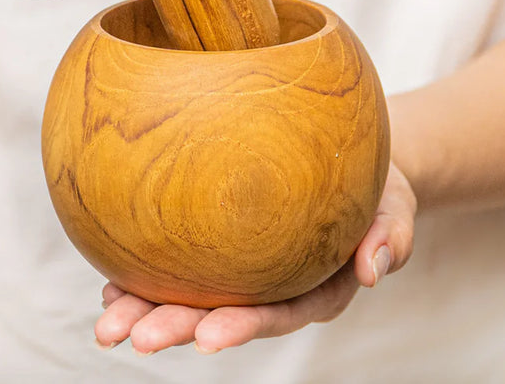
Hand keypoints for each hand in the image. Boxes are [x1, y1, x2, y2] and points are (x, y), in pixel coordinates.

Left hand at [94, 161, 415, 353]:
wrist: (356, 166)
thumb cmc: (379, 191)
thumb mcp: (397, 208)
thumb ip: (391, 238)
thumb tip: (375, 270)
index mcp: (316, 288)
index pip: (279, 313)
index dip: (244, 327)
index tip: (207, 338)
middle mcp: (275, 287)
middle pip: (225, 313)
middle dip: (178, 327)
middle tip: (134, 337)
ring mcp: (248, 270)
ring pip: (195, 294)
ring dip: (149, 308)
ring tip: (107, 316)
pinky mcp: (227, 246)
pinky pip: (186, 262)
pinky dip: (148, 273)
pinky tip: (112, 277)